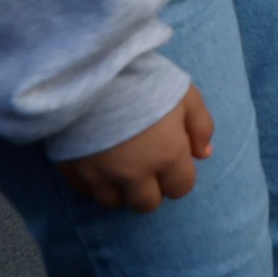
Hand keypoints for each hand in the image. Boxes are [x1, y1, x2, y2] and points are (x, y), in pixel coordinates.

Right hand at [57, 85, 211, 212]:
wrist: (92, 72)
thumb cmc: (145, 79)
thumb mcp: (186, 95)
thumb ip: (201, 127)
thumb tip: (205, 154)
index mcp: (167, 156)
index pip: (181, 189)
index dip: (179, 176)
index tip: (172, 161)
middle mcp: (134, 174)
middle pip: (146, 204)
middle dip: (150, 189)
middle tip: (146, 167)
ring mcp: (100, 176)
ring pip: (114, 202)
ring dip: (121, 190)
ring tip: (121, 165)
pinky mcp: (72, 171)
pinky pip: (86, 192)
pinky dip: (95, 183)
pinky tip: (98, 161)